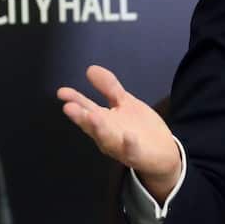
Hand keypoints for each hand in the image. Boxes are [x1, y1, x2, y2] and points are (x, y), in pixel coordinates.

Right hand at [57, 65, 181, 199]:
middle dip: (80, 116)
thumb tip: (90, 68)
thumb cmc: (137, 127)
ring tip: (92, 117)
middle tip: (68, 107)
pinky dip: (129, 144)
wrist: (162, 153)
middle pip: (91, 125)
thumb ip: (108, 88)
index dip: (74, 100)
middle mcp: (107, 135)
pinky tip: (129, 136)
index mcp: (103, 121)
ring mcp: (120, 146)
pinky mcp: (137, 155)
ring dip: (99, 129)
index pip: (85, 108)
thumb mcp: (123, 102)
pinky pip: (132, 150)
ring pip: (106, 139)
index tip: (62, 92)